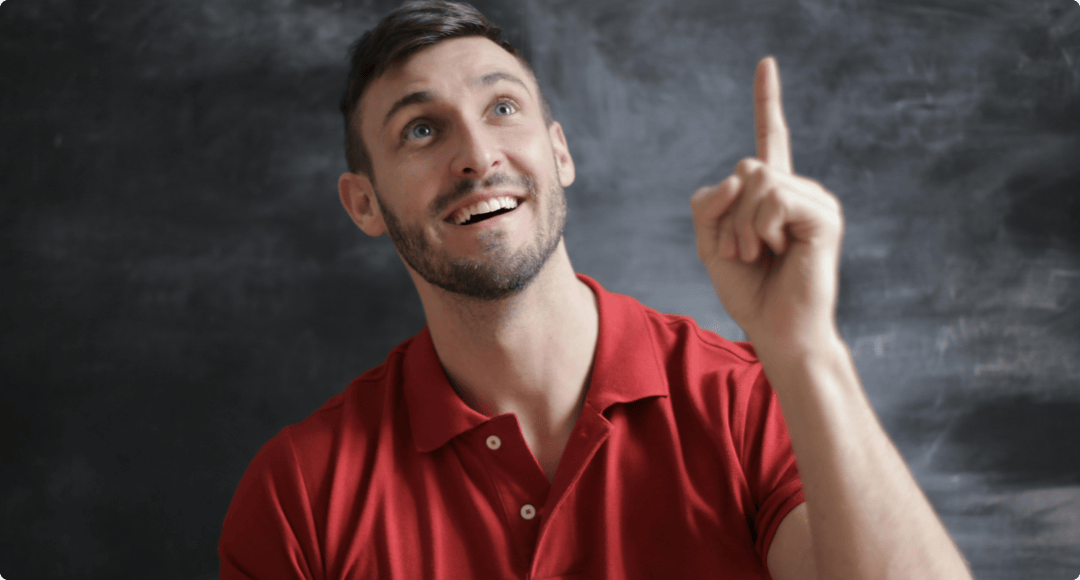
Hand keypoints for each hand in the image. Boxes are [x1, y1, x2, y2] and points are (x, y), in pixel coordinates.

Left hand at [691, 57, 843, 353]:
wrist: (777, 330)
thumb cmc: (749, 291)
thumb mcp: (711, 243)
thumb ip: (709, 203)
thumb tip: (740, 174)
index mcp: (773, 194)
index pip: (769, 138)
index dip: (766, 101)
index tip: (766, 63)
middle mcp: (797, 190)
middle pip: (745, 167)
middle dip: (728, 216)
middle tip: (744, 252)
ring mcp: (815, 201)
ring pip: (757, 181)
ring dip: (742, 227)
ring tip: (760, 255)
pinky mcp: (824, 216)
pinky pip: (774, 199)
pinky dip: (761, 229)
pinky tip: (778, 251)